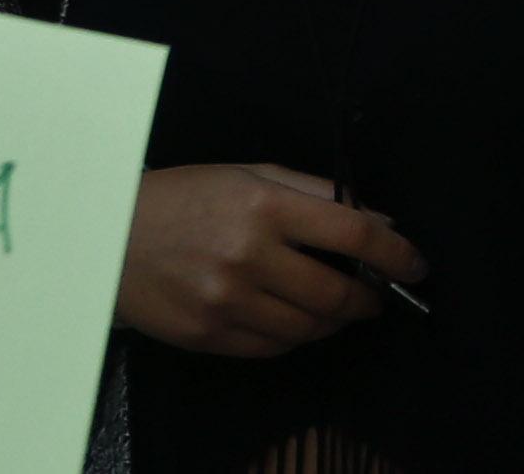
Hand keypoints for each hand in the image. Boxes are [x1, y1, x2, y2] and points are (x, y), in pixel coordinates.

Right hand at [116, 162, 422, 356]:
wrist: (107, 236)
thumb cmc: (187, 197)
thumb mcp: (253, 175)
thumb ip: (321, 193)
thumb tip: (381, 219)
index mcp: (267, 206)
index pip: (355, 236)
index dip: (398, 255)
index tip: (416, 265)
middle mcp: (248, 256)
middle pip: (336, 294)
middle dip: (370, 300)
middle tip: (379, 296)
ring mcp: (225, 301)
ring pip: (307, 329)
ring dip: (335, 323)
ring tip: (340, 309)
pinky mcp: (205, 335)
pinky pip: (270, 348)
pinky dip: (296, 338)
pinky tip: (298, 322)